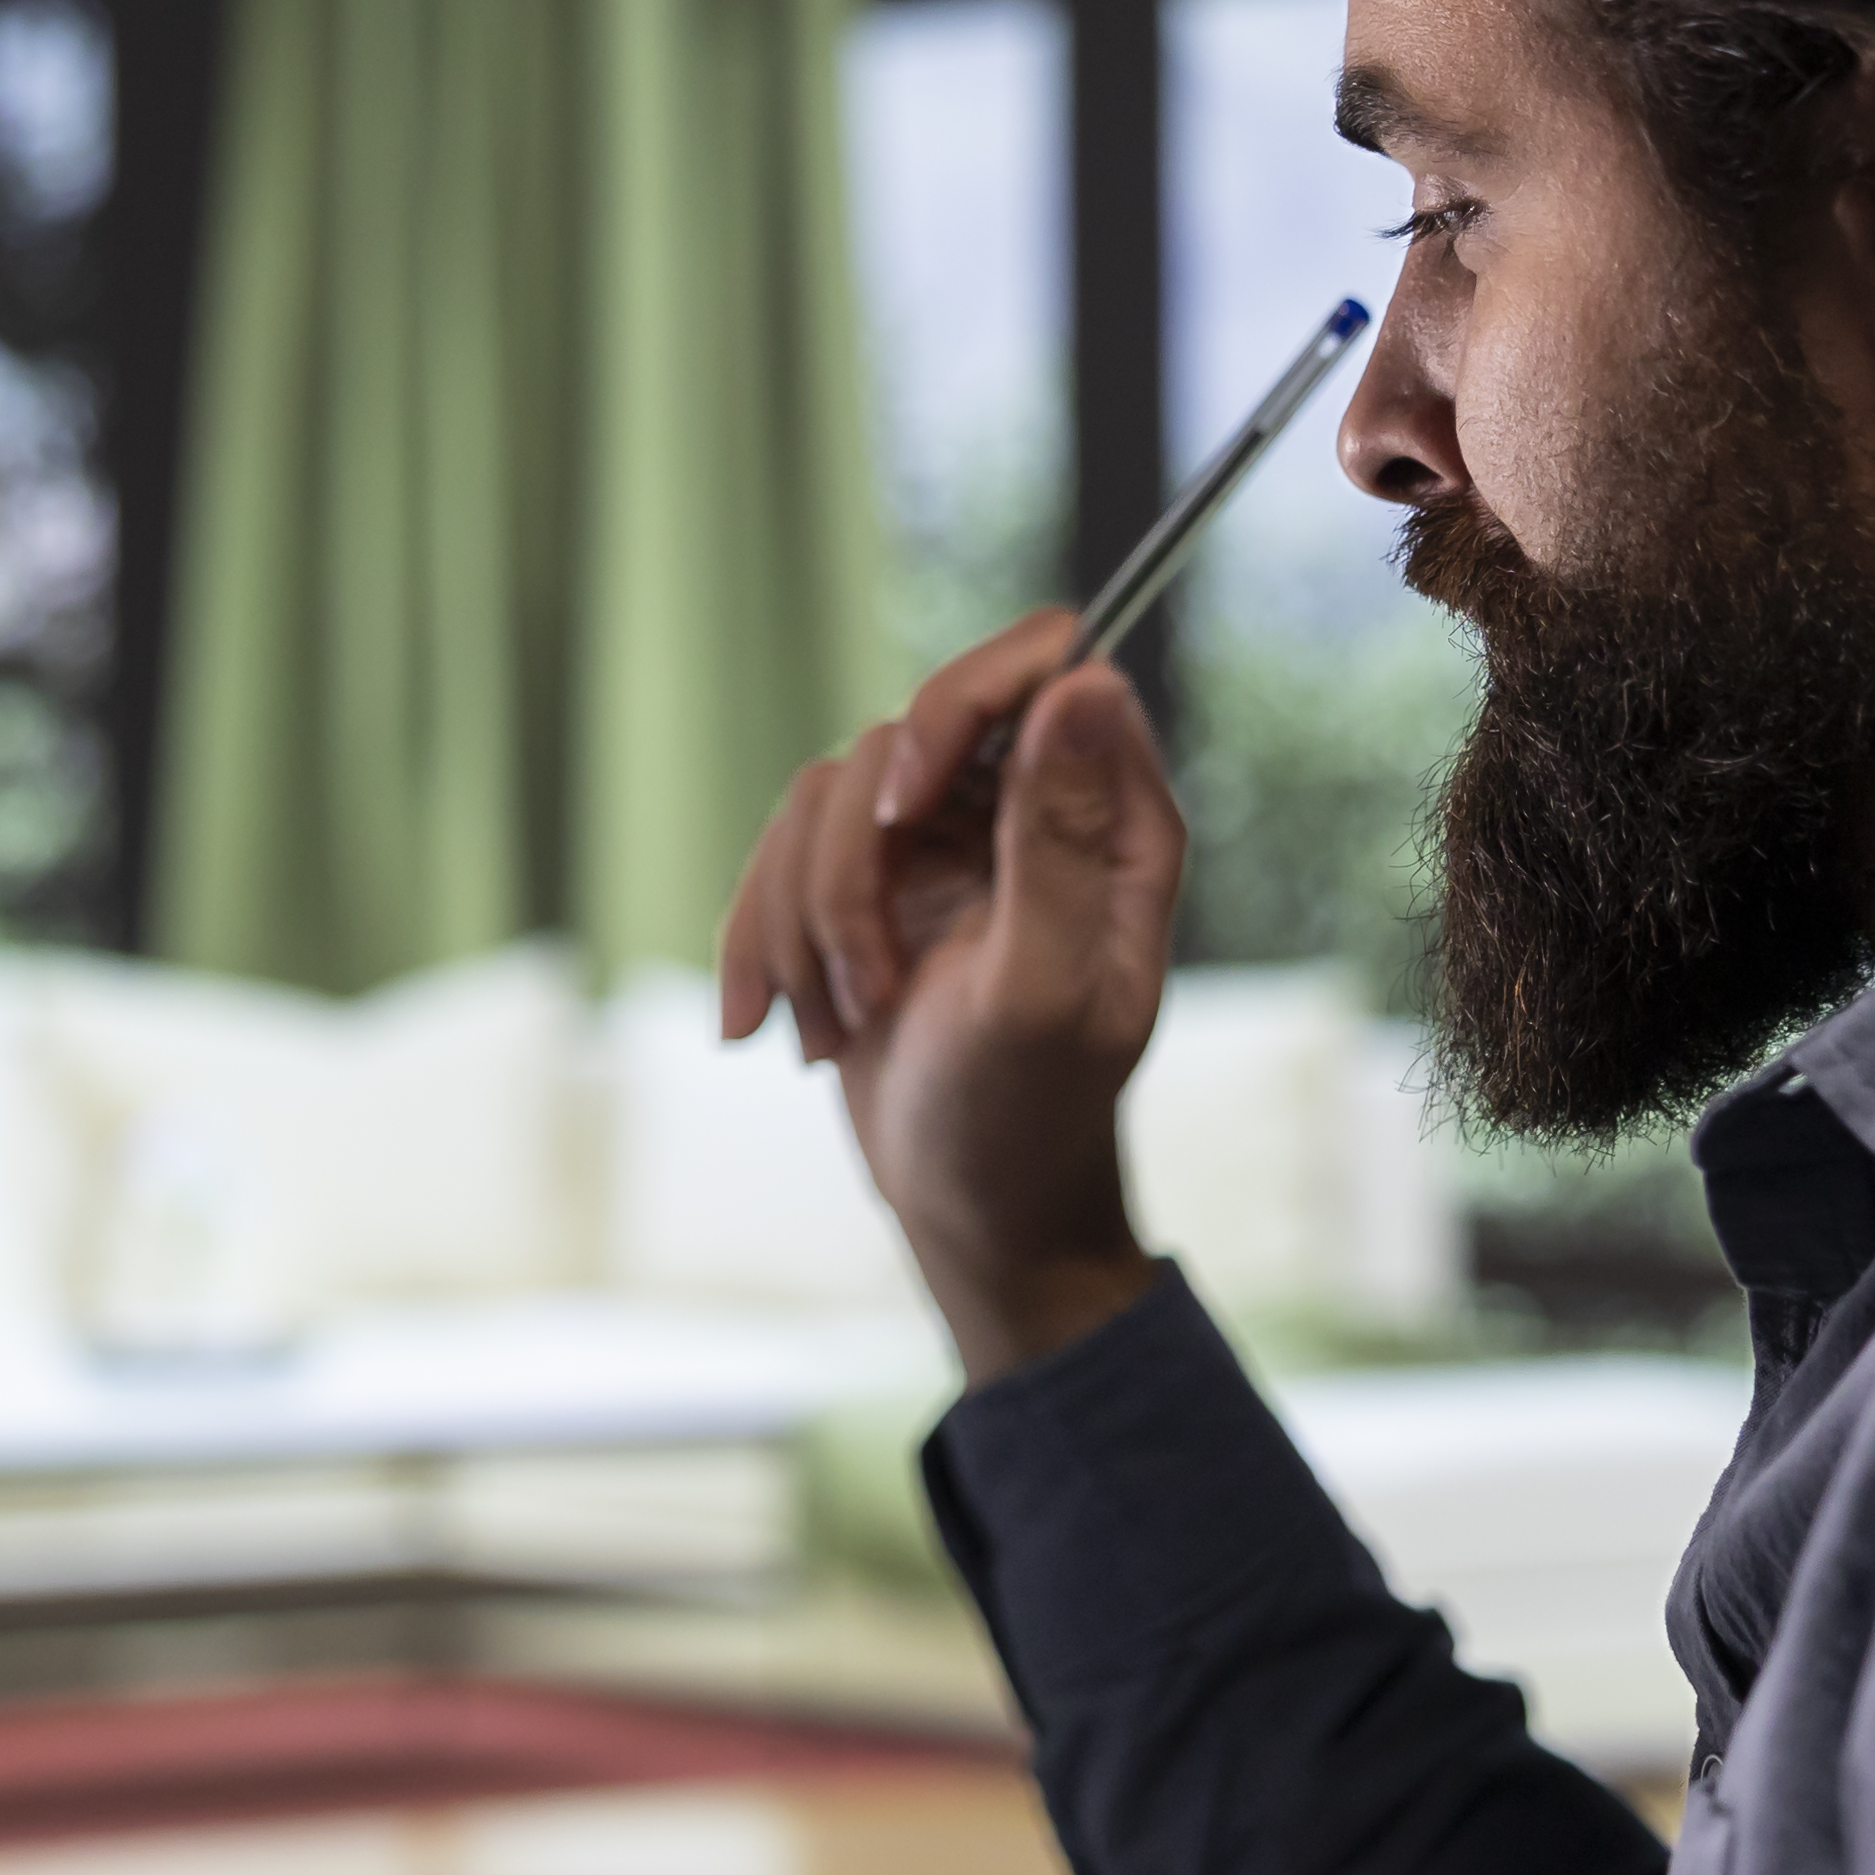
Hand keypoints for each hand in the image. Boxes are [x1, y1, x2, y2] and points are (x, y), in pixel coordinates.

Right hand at [715, 609, 1181, 1383]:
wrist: (970, 1210)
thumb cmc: (1026, 1115)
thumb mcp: (1045, 990)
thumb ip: (1060, 842)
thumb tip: (1084, 686)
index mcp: (1112, 821)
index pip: (1044, 664)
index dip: (955, 708)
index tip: (903, 809)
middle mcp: (1031, 810)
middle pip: (908, 730)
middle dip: (854, 865)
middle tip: (869, 975)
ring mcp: (947, 844)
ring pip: (826, 797)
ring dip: (807, 923)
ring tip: (841, 1025)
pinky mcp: (873, 886)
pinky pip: (779, 853)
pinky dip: (762, 942)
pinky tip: (769, 1029)